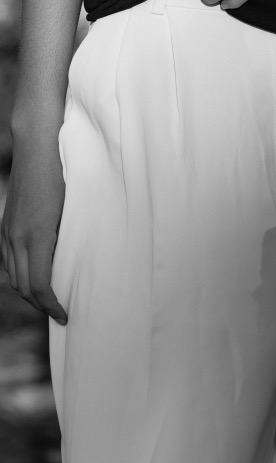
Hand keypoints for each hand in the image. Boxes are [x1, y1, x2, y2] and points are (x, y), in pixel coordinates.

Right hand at [1, 133, 66, 323]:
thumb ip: (73, 236)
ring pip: (11, 275)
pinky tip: (32, 274)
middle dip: (40, 304)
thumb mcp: (75, 207)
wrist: (37, 147)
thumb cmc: (64, 173)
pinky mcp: (5, 224)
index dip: (52, 306)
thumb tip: (81, 261)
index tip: (65, 316)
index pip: (39, 286)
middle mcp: (16, 238)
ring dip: (28, 291)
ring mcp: (7, 231)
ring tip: (48, 297)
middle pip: (23, 287)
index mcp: (36, 236)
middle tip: (60, 313)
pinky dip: (18, 274)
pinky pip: (6, 260)